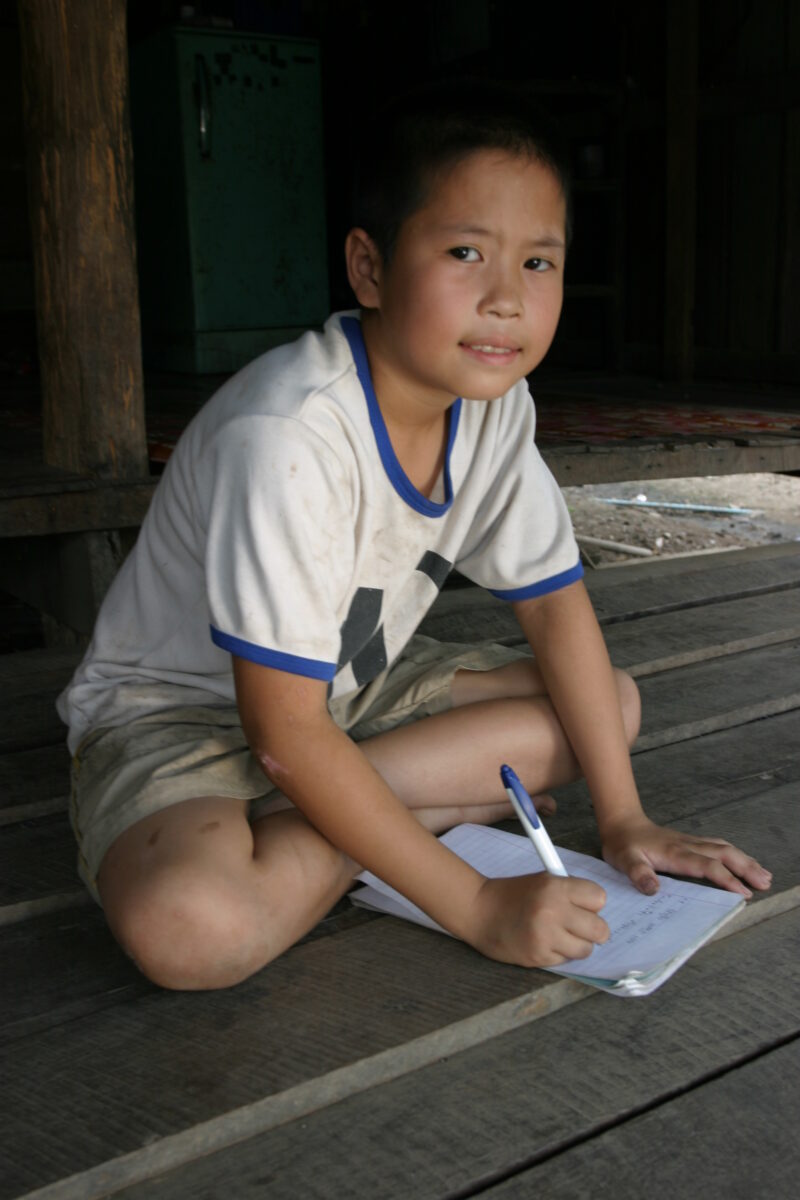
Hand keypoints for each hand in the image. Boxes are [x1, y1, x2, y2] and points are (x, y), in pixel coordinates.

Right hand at [468, 873, 608, 967]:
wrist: (479, 911)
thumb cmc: (513, 895)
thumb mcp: (542, 881)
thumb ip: (570, 894)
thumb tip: (597, 911)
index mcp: (555, 887)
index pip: (599, 898)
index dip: (593, 904)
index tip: (584, 907)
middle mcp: (553, 910)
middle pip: (600, 929)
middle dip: (593, 930)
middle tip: (580, 927)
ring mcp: (546, 936)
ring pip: (586, 949)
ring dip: (577, 945)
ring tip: (560, 936)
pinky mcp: (539, 956)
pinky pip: (565, 960)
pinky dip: (558, 954)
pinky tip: (543, 943)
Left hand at [601, 815, 772, 897]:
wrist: (621, 824)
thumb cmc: (622, 845)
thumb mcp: (624, 861)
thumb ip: (638, 874)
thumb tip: (653, 889)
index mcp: (675, 854)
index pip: (706, 866)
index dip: (726, 879)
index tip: (743, 893)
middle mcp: (687, 846)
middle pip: (724, 854)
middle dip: (746, 868)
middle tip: (765, 883)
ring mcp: (691, 843)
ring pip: (724, 848)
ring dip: (745, 861)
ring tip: (764, 875)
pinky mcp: (691, 843)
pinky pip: (718, 846)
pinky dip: (735, 854)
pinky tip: (744, 862)